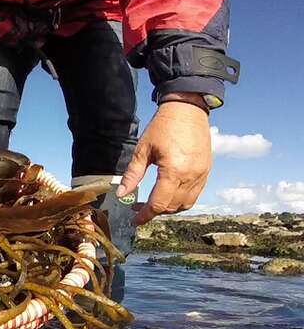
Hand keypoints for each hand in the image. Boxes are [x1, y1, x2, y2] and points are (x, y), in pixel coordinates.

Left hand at [116, 95, 211, 225]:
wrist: (187, 109)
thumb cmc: (163, 127)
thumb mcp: (142, 150)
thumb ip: (132, 175)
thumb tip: (121, 194)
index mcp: (173, 172)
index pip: (158, 203)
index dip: (145, 215)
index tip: (134, 220)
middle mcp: (191, 176)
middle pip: (172, 206)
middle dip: (154, 211)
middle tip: (137, 207)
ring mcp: (202, 174)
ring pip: (185, 204)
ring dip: (168, 208)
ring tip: (152, 202)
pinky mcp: (206, 170)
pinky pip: (195, 194)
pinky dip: (181, 200)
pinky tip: (168, 194)